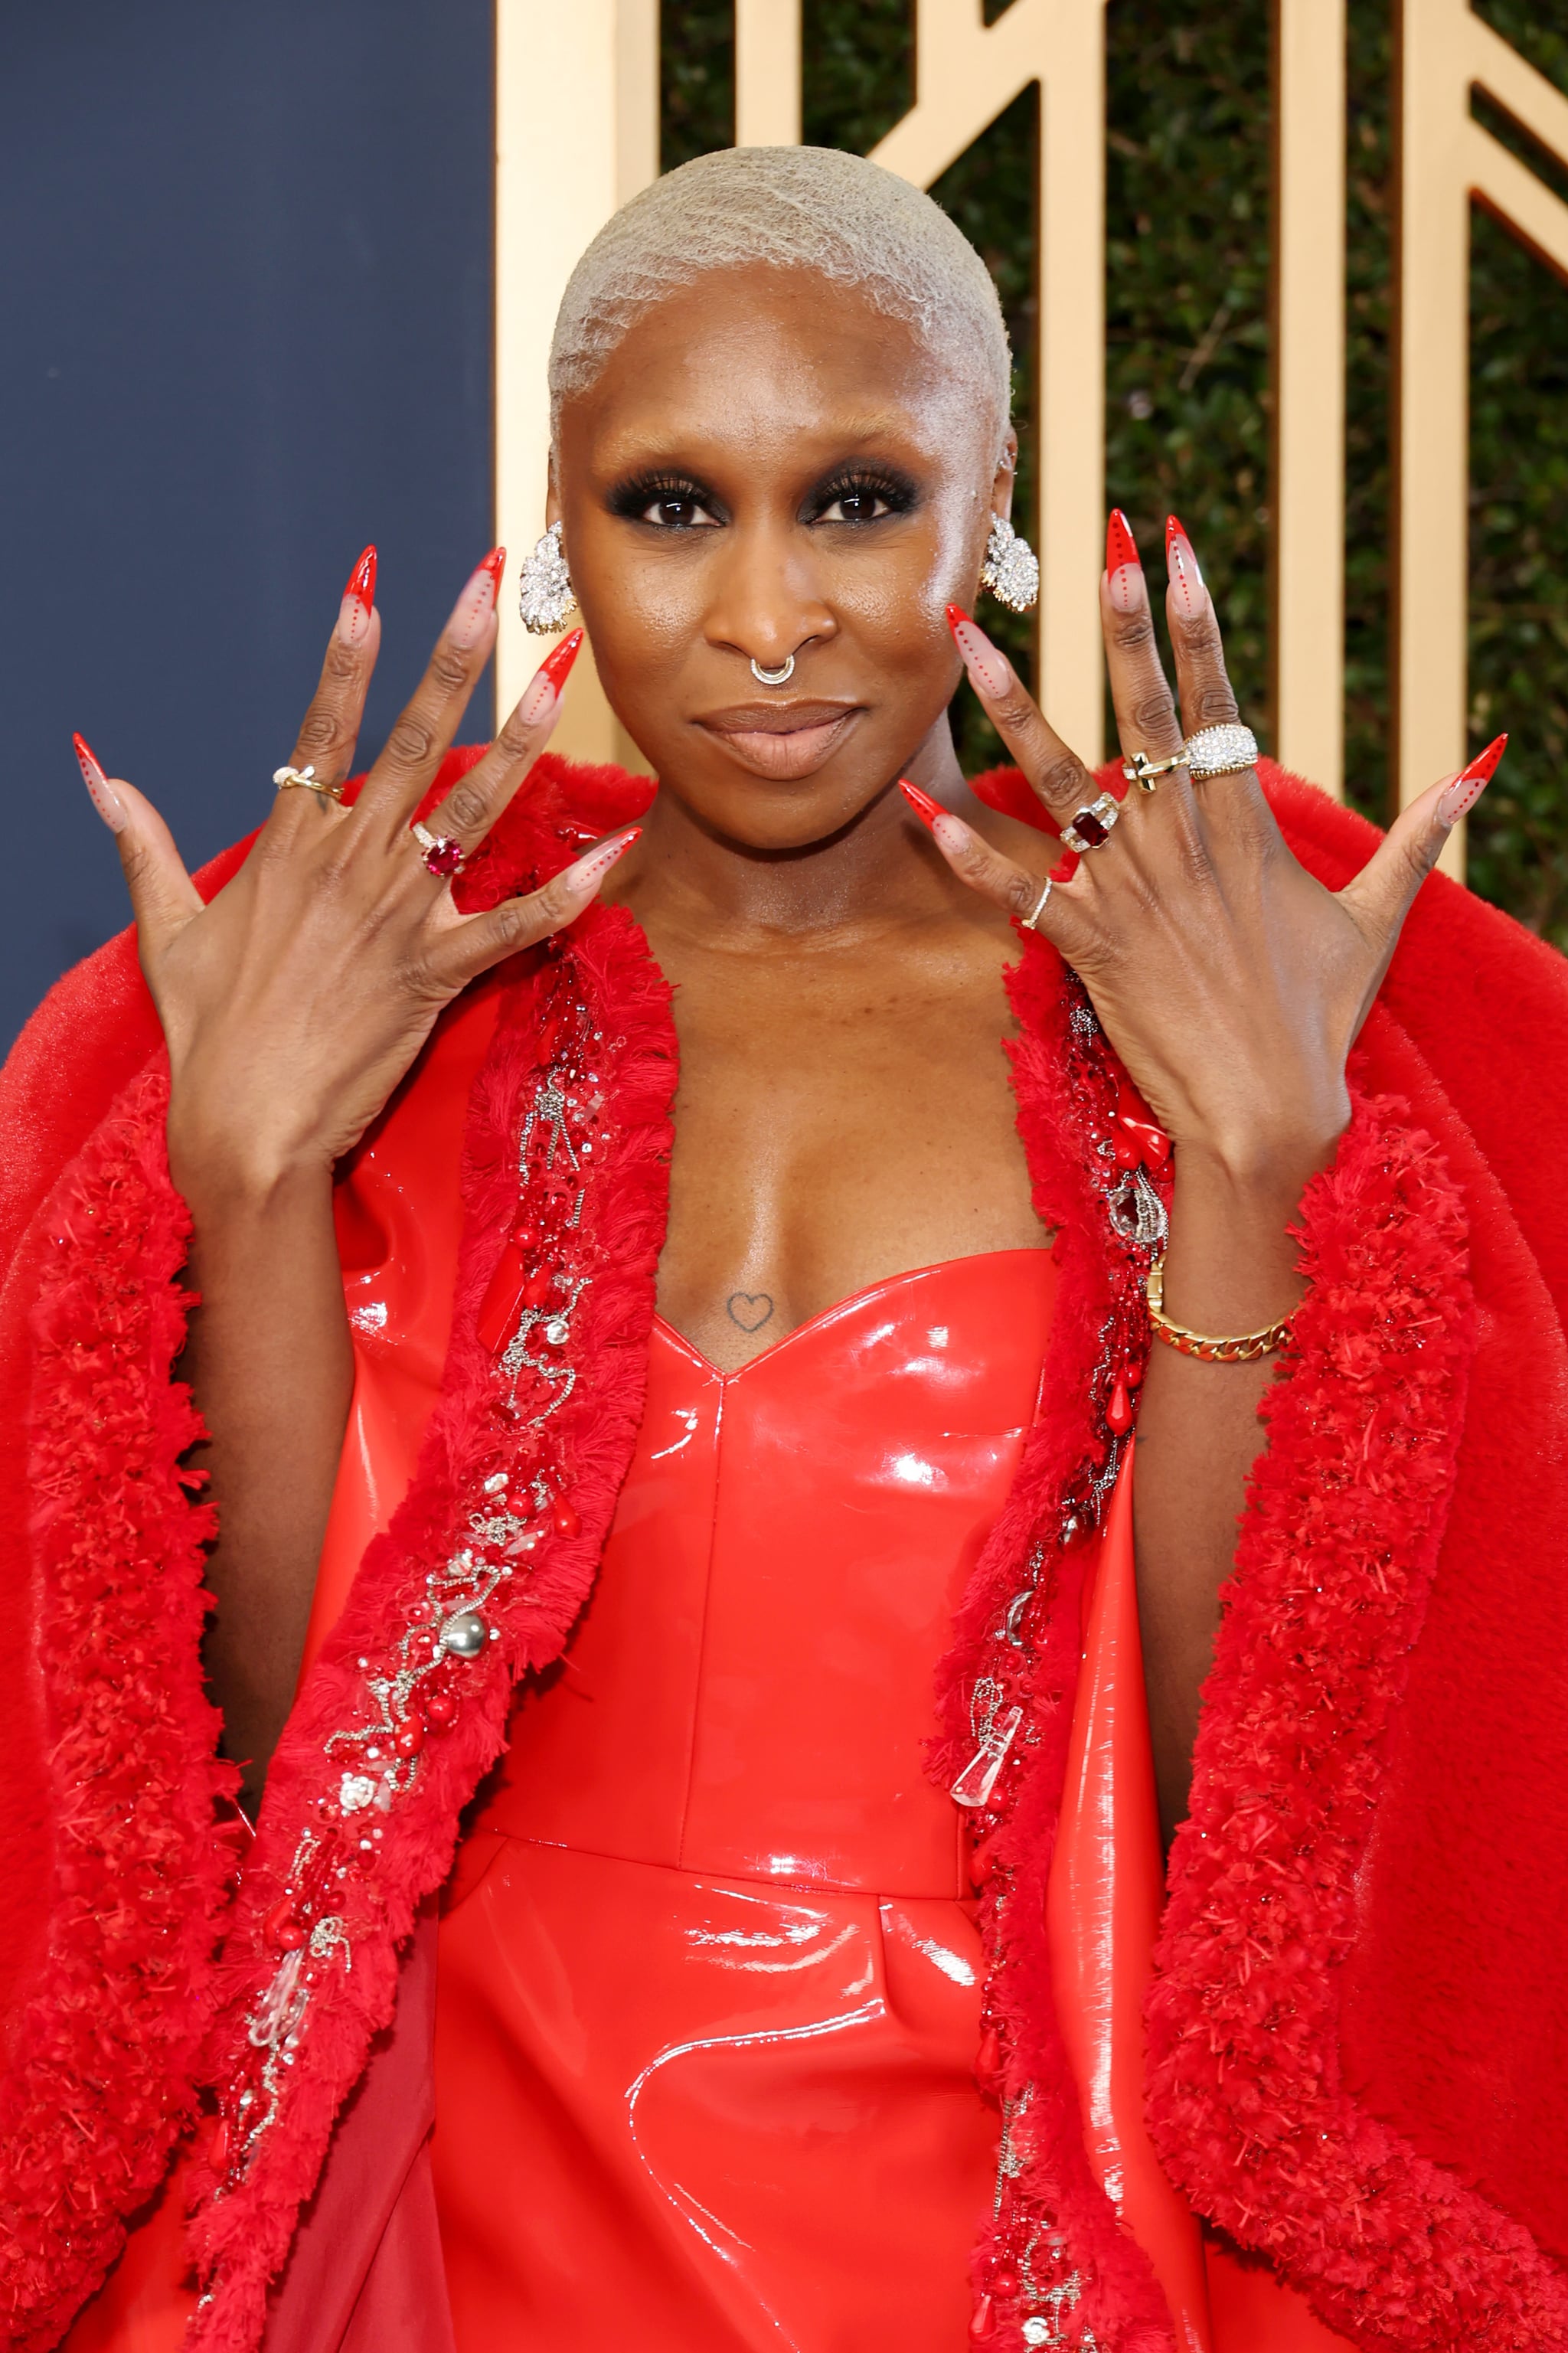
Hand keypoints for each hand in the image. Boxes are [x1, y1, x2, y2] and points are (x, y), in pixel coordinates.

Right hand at [73, 549, 635, 1199]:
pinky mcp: (439, 971)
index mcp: (289, 843)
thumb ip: (142, 841)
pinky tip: (620, 846)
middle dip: (451, 658)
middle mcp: (351, 862)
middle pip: (409, 741)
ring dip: (522, 737)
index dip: (349, 651)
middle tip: (493, 587)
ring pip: (474, 810)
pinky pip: (519, 922)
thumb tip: (97, 771)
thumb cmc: (207, 1030)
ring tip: (559, 675)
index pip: (321, 725)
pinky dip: (573, 889)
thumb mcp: (164, 925)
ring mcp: (400, 914)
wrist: (247, 1122)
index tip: (372, 580)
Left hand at [910, 513, 1503, 1181]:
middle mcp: (1183, 846)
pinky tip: (918, 807)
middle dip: (1123, 627)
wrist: (1267, 1113)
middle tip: (1100, 544)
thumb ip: (1418, 833)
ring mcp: (1132, 894)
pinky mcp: (1089, 948)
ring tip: (965, 640)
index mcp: (1245, 828)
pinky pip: (1017, 892)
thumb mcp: (1378, 917)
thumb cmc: (1318, 1018)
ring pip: (1061, 783)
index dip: (1196, 620)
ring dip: (1011, 707)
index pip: (1217, 701)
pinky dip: (965, 856)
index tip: (1175, 547)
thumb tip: (1480, 765)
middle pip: (1146, 715)